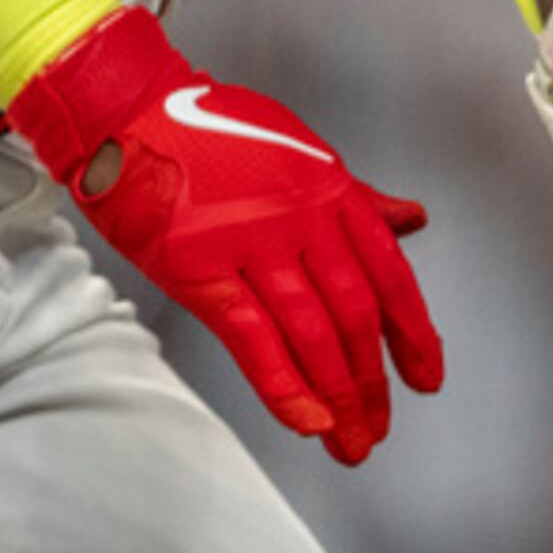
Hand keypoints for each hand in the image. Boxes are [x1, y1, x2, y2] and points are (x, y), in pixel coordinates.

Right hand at [4, 8, 441, 463]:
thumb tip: (412, 220)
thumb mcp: (298, 149)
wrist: (126, 111)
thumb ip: (357, 197)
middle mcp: (301, 218)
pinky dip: (284, 386)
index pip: (389, 274)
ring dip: (336, 397)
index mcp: (330, 190)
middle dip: (371, 381)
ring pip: (311, 333)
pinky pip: (253, 337)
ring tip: (348, 441)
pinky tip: (306, 421)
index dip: (412, 333)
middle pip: (354, 315)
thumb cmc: (207, 128)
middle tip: (378, 427)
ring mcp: (252, 242)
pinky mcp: (201, 267)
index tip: (426, 375)